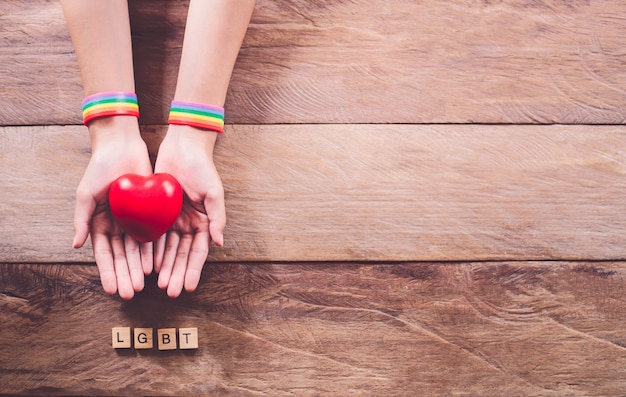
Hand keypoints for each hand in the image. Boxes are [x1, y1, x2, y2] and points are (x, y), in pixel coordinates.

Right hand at [73, 117, 152, 299]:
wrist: (123, 148)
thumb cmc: (99, 168)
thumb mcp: (86, 193)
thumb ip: (81, 219)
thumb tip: (76, 245)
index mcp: (99, 223)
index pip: (104, 254)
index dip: (108, 271)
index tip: (111, 289)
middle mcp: (116, 226)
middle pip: (121, 256)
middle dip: (124, 275)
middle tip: (129, 294)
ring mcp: (133, 220)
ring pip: (136, 250)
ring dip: (138, 268)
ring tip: (142, 285)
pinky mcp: (149, 213)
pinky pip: (152, 235)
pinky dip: (152, 251)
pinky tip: (155, 266)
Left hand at [153, 125, 225, 297]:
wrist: (182, 147)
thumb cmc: (202, 168)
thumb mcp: (214, 192)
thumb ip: (217, 218)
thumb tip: (220, 242)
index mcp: (205, 222)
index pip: (198, 252)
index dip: (193, 270)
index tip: (187, 287)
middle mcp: (189, 224)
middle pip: (181, 255)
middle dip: (176, 274)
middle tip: (169, 292)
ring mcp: (173, 220)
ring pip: (167, 250)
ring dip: (164, 267)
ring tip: (158, 285)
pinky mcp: (158, 212)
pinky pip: (153, 235)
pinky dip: (151, 251)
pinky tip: (147, 265)